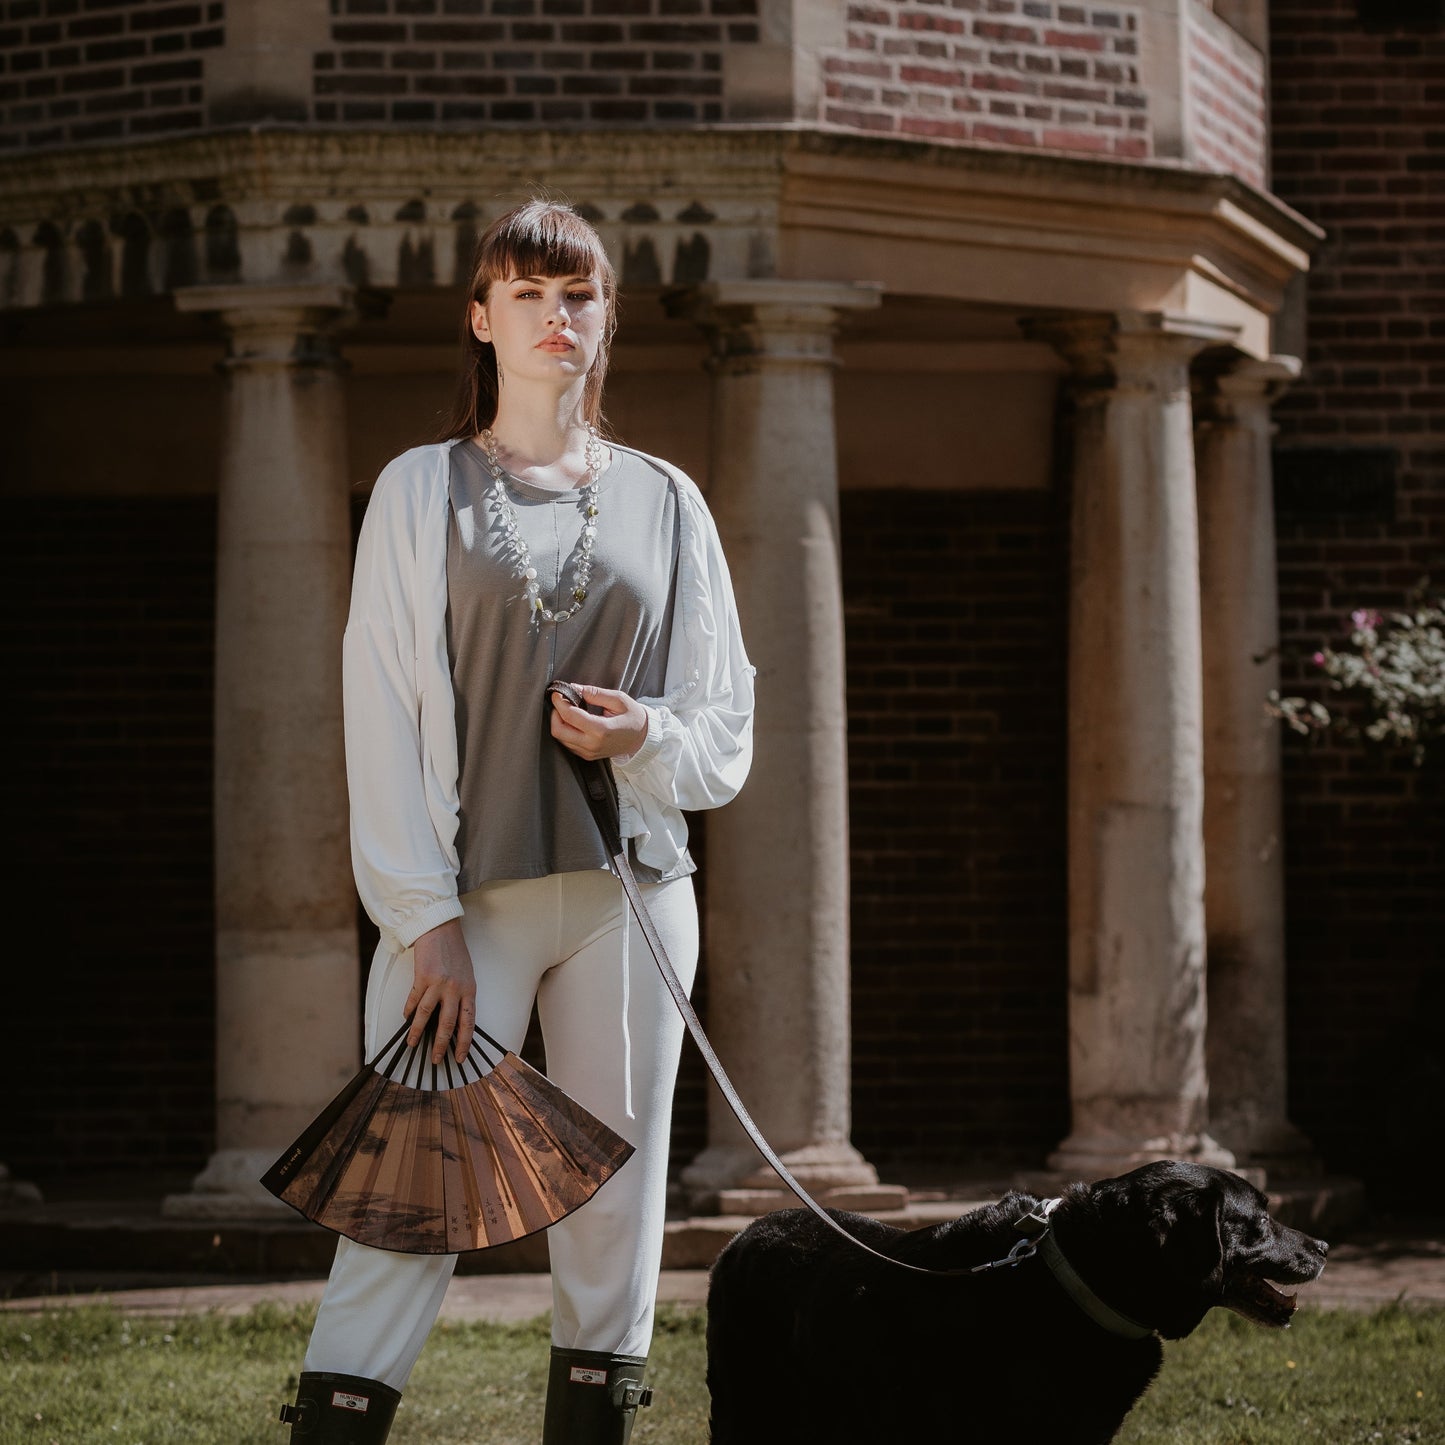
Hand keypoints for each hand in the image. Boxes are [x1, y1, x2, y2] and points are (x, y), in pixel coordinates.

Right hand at [405, 918, 476, 1064]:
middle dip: (441, 1045)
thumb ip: (461, 997)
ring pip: (426, 1016)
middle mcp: (455, 989)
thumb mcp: (466, 976)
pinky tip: (407, 1020)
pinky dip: (409, 1011)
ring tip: (413, 1044)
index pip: (469, 1023)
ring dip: (418, 1033)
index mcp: (470, 990)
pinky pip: (414, 1001)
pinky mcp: (422, 978)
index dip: (464, 1042)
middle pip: (448, 1024)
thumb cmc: (454, 953)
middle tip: (436, 1059)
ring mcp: (438, 984)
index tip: (460, 1057)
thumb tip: (453, 1021)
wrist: (441, 930)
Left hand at [550, 683, 649, 760]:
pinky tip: (573, 721)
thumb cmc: (633, 717)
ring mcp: (589, 752)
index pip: (570, 716)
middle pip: (558, 731)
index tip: (557, 692)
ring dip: (559, 722)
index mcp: (601, 730)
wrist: (642, 739)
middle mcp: (592, 744)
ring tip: (567, 709)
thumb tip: (574, 688)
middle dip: (555, 714)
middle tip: (561, 702)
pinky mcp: (587, 756)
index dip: (559, 702)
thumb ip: (595, 693)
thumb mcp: (619, 700)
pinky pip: (568, 744)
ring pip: (561, 738)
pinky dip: (566, 731)